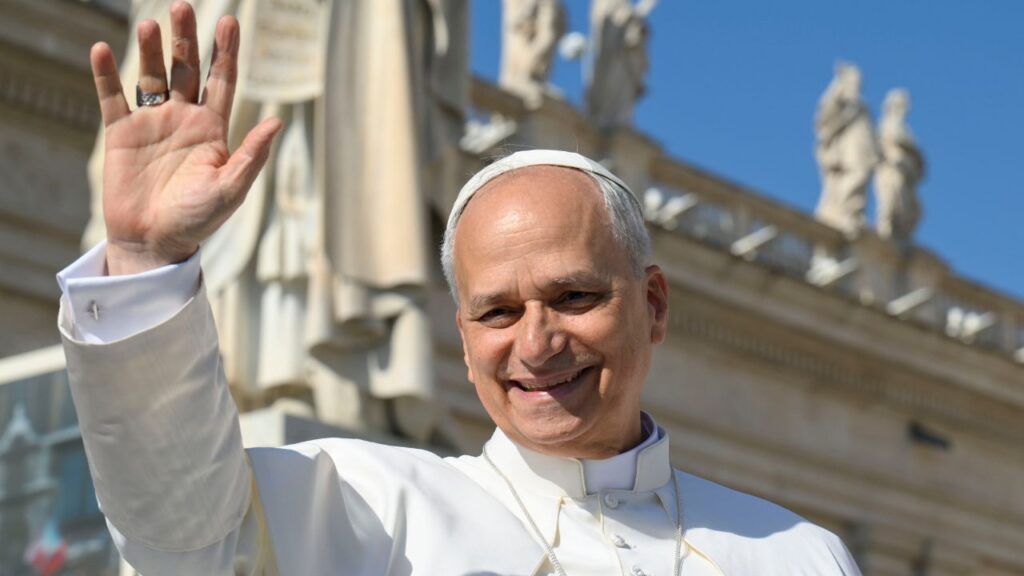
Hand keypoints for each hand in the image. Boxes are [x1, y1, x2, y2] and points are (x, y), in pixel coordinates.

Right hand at [91, 1, 281, 274]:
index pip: (221, 80)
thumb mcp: (231, 188)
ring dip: (150, 51)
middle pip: (185, 69)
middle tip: (183, 7)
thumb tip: (278, 121)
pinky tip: (104, 51)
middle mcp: (183, 119)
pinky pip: (112, 98)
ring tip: (150, 26)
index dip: (225, 51)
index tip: (229, 22)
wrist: (155, 242)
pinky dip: (106, 75)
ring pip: (151, 76)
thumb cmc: (198, 220)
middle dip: (186, 39)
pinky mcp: (121, 134)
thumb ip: (252, 155)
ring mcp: (152, 124)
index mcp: (213, 129)